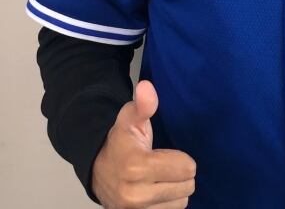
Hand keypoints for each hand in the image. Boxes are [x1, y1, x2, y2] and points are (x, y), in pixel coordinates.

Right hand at [92, 79, 195, 208]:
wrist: (97, 170)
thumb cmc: (121, 142)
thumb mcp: (130, 118)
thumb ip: (143, 105)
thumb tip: (146, 87)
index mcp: (136, 166)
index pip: (187, 168)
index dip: (181, 158)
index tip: (164, 154)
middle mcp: (135, 195)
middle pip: (187, 186)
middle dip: (180, 174)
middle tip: (163, 166)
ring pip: (181, 202)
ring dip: (175, 190)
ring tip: (159, 179)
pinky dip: (168, 204)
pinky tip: (157, 193)